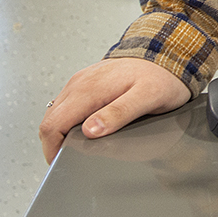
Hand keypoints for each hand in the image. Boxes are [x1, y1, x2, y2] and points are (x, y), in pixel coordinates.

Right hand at [39, 57, 191, 161]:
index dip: (52, 149)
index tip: (62, 162)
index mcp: (89, 89)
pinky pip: (67, 104)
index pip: (52, 124)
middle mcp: (80, 82)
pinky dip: (68, 120)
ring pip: (56, 112)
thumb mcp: (147, 98)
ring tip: (76, 146)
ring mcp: (82, 80)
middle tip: (70, 158)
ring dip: (60, 131)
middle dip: (54, 143)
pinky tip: (84, 128)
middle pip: (50, 120)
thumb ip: (118, 114)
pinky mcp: (87, 81)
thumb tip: (90, 130)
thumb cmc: (161, 76)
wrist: (168, 53)